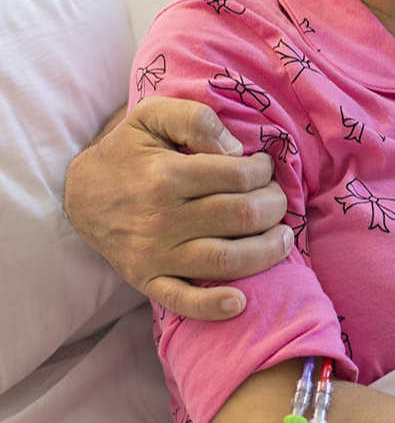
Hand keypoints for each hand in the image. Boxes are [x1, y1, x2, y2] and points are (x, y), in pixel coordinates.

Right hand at [63, 96, 289, 319]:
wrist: (81, 194)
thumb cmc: (128, 150)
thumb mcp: (154, 115)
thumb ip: (196, 119)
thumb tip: (236, 149)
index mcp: (167, 176)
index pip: (239, 177)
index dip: (264, 170)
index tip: (265, 167)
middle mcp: (162, 219)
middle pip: (241, 217)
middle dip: (275, 206)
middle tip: (278, 199)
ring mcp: (155, 255)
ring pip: (225, 260)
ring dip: (267, 251)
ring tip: (284, 237)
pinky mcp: (147, 280)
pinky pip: (183, 300)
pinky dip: (214, 306)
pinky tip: (241, 302)